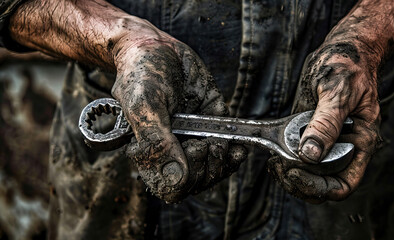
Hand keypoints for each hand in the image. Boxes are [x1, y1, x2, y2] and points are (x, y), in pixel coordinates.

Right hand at [111, 26, 245, 202]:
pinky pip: (227, 152)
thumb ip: (157, 141)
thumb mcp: (144, 104)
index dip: (186, 176)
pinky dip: (235, 153)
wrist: (157, 47)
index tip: (193, 149)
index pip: (170, 186)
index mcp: (150, 152)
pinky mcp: (210, 127)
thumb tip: (175, 176)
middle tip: (205, 144)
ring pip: (212, 171)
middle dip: (207, 168)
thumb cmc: (142, 73)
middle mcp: (172, 150)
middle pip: (195, 183)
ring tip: (220, 142)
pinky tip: (239, 147)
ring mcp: (192, 139)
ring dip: (222, 162)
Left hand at [268, 42, 380, 202]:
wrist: (343, 50)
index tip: (295, 173)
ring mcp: (326, 142)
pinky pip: (298, 156)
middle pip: (323, 184)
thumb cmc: (348, 66)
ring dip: (289, 174)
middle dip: (299, 183)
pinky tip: (273, 152)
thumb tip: (310, 155)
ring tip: (274, 162)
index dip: (319, 187)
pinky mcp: (310, 132)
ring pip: (308, 174)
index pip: (343, 183)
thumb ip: (326, 124)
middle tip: (278, 168)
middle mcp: (343, 147)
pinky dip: (284, 159)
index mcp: (359, 143)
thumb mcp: (338, 93)